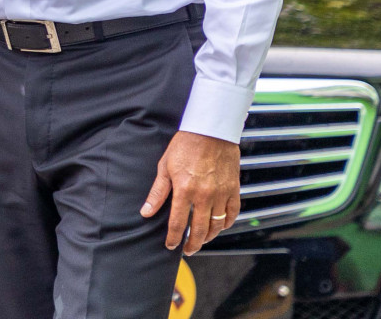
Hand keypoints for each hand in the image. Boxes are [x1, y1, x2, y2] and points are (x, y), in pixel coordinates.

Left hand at [141, 131, 240, 254]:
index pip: (177, 223)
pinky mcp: (234, 189)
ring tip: (201, 240)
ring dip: (208, 236)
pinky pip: (232, 214)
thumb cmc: (184, 146)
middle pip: (198, 229)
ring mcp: (221, 194)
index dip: (173, 238)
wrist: (211, 130)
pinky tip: (219, 227)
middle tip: (188, 251)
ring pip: (216, 225)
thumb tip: (146, 212)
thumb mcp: (165, 166)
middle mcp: (204, 196)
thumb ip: (157, 192)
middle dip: (192, 244)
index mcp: (184, 190)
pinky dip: (226, 223)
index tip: (170, 246)